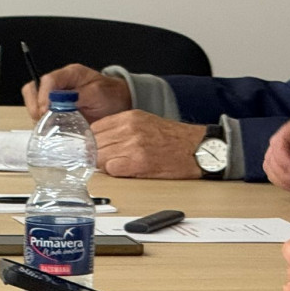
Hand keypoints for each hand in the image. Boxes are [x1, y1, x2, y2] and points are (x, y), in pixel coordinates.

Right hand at [21, 64, 131, 121]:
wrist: (119, 104)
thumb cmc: (111, 95)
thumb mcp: (99, 93)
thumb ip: (79, 96)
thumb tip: (58, 102)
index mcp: (70, 74)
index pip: (48, 80)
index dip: (43, 95)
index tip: (46, 110)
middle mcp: (59, 84)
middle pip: (33, 90)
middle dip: (35, 106)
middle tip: (45, 120)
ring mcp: (54, 98)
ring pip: (33, 104)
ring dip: (38, 117)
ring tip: (50, 126)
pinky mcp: (54, 111)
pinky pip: (40, 117)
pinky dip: (42, 124)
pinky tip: (52, 130)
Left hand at [91, 111, 206, 178]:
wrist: (198, 149)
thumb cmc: (174, 141)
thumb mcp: (146, 124)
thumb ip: (122, 130)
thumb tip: (98, 143)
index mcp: (131, 117)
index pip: (94, 129)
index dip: (91, 142)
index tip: (91, 151)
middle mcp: (129, 128)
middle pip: (93, 143)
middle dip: (95, 155)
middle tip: (105, 163)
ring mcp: (133, 144)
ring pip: (99, 157)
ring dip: (105, 165)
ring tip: (121, 167)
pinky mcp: (137, 162)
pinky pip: (111, 169)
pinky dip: (115, 173)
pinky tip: (128, 172)